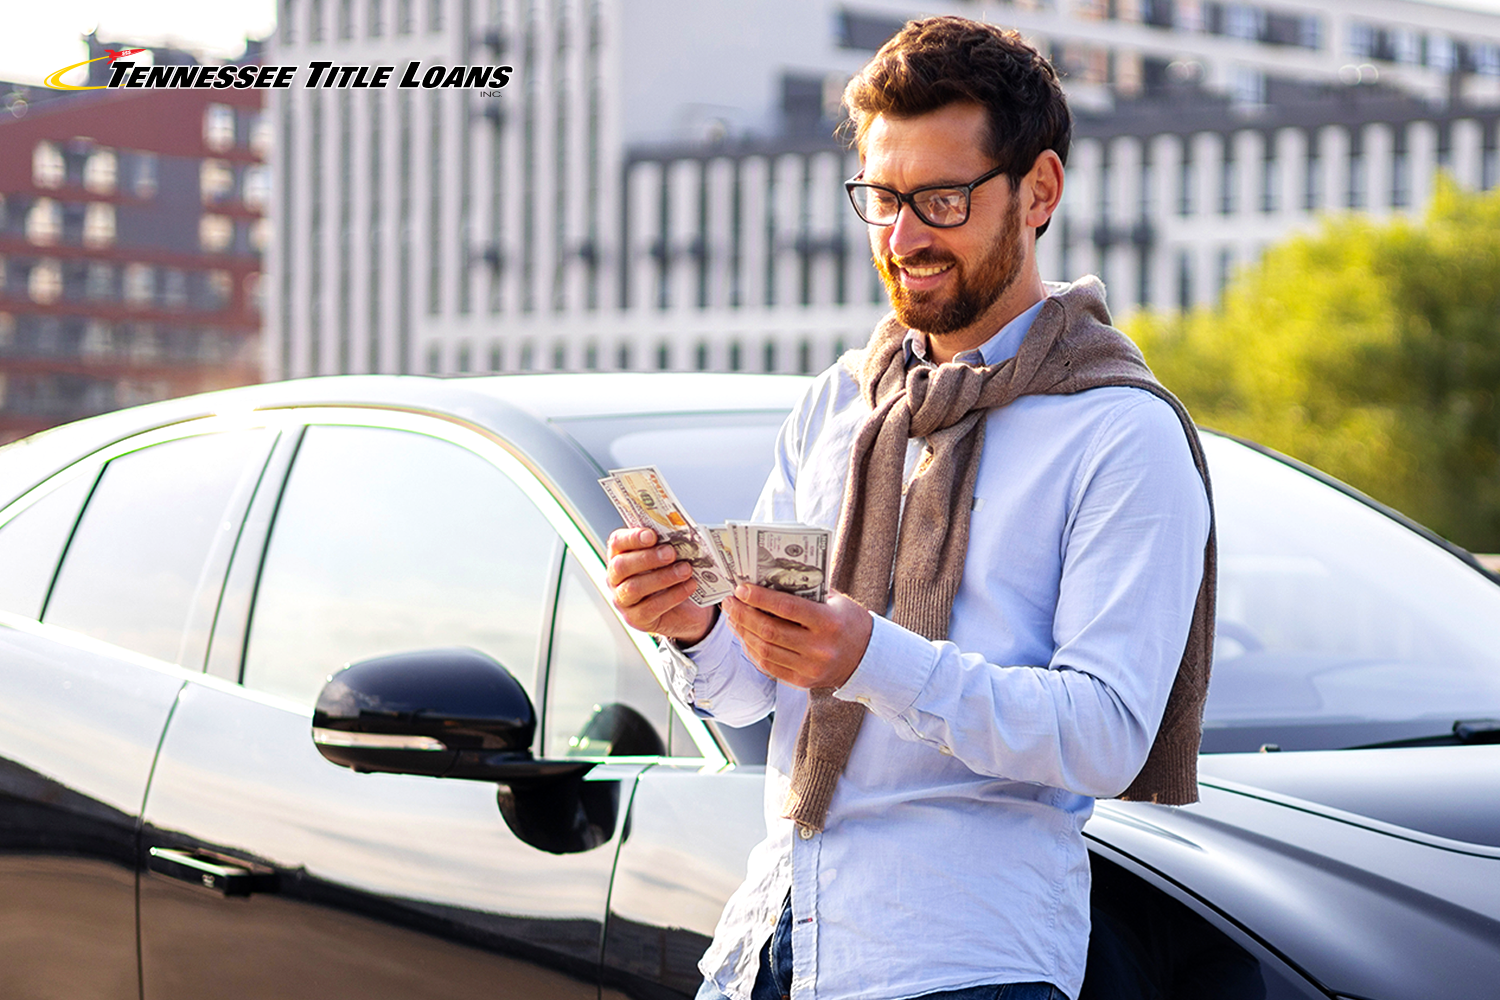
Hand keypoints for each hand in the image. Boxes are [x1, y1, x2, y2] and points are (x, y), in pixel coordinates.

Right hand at [606, 527, 716, 644]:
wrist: (683, 610)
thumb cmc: (670, 576)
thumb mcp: (667, 558)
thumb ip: (666, 546)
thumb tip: (680, 536)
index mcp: (620, 556)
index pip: (617, 542)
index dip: (632, 538)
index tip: (652, 535)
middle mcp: (616, 579)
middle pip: (621, 566)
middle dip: (647, 558)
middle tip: (671, 552)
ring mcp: (623, 601)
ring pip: (634, 588)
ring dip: (663, 577)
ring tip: (685, 570)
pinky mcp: (637, 618)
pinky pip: (651, 607)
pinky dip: (673, 595)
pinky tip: (689, 586)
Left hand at [721, 584, 872, 688]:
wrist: (868, 657)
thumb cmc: (848, 621)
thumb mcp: (834, 600)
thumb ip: (805, 591)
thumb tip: (767, 578)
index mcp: (828, 623)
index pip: (787, 609)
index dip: (760, 598)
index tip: (741, 588)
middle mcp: (819, 648)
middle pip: (769, 631)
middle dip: (743, 614)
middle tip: (730, 601)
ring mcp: (810, 668)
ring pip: (764, 650)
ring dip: (743, 631)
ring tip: (733, 616)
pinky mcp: (802, 681)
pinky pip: (768, 666)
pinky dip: (752, 649)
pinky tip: (745, 635)